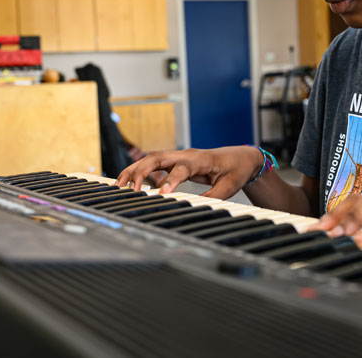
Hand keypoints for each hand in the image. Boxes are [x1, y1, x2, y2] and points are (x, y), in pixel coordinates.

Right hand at [115, 146, 263, 199]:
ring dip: (135, 170)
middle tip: (130, 190)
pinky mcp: (176, 161)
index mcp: (200, 159)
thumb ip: (211, 197)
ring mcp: (180, 156)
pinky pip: (155, 165)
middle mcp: (186, 155)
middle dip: (141, 171)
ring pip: (152, 159)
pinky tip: (128, 184)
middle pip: (158, 158)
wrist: (243, 157)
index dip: (170, 181)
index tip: (160, 195)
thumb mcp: (230, 186)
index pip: (181, 168)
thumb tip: (192, 207)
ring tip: (118, 185)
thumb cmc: (237, 169)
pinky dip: (140, 172)